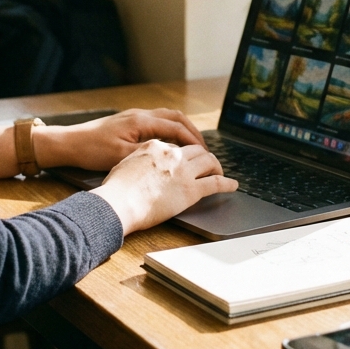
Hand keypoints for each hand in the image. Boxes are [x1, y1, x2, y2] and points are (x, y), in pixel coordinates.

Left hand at [31, 108, 206, 170]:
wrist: (70, 143)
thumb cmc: (93, 150)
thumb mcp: (122, 157)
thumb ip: (149, 155)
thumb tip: (172, 157)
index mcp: (141, 121)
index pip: (176, 127)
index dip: (193, 140)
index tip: (205, 153)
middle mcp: (140, 114)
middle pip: (176, 117)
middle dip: (193, 131)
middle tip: (204, 148)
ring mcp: (134, 116)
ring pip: (167, 117)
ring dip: (182, 128)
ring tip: (192, 145)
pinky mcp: (129, 122)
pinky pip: (157, 121)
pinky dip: (170, 129)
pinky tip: (170, 143)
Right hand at [91, 140, 237, 234]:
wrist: (119, 203)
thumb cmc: (116, 188)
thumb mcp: (125, 163)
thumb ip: (139, 159)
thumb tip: (141, 164)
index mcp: (155, 146)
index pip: (176, 147)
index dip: (183, 154)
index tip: (186, 160)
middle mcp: (173, 154)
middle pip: (196, 150)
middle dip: (204, 156)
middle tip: (208, 163)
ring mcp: (183, 171)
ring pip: (209, 161)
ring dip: (217, 166)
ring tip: (220, 172)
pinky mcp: (191, 190)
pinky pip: (215, 183)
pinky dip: (227, 183)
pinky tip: (233, 185)